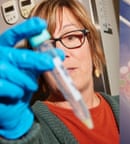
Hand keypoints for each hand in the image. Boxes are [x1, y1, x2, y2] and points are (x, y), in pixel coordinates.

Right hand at [0, 17, 63, 138]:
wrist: (12, 108)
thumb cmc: (20, 85)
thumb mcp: (33, 71)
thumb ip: (43, 61)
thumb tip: (59, 54)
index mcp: (4, 50)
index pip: (12, 36)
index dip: (26, 30)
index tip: (41, 24)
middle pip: (14, 54)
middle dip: (34, 59)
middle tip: (50, 62)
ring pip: (9, 71)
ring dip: (25, 80)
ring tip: (30, 86)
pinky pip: (4, 86)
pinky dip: (15, 91)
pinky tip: (16, 94)